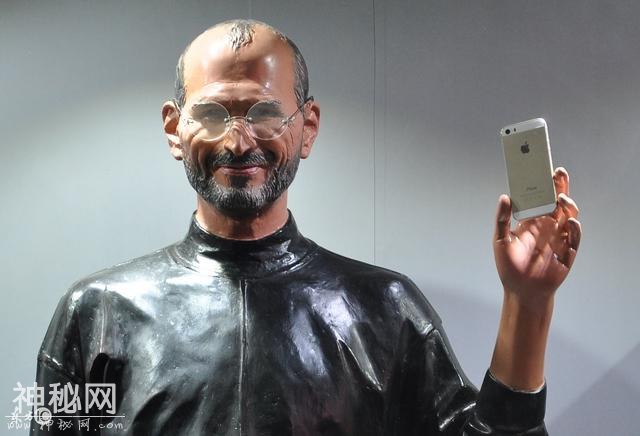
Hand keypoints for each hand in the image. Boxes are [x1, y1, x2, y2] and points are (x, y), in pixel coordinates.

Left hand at [493, 167, 581, 301]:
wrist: (521, 291)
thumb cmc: (509, 266)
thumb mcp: (500, 240)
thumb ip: (503, 219)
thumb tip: (504, 197)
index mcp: (532, 222)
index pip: (541, 199)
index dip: (545, 185)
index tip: (544, 169)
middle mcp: (548, 227)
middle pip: (558, 203)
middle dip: (560, 187)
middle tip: (558, 174)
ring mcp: (559, 239)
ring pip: (569, 216)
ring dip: (568, 206)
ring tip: (561, 198)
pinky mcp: (568, 253)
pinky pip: (574, 238)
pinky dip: (573, 229)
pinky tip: (569, 221)